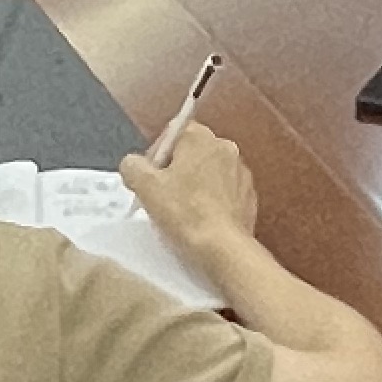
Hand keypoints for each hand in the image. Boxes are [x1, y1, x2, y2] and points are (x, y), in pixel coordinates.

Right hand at [118, 117, 256, 259]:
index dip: (156, 155)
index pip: (173, 133)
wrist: (223, 248)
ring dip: (193, 187)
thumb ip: (132, 166)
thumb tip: (133, 164)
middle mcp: (225, 148)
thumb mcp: (145, 187)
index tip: (149, 179)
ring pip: (208, 174)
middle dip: (174, 172)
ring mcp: (241, 173)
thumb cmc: (184, 213)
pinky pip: (223, 193)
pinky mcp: (249, 197)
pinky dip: (211, 203)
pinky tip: (200, 222)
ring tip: (181, 213)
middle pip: (191, 153)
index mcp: (201, 138)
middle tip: (161, 197)